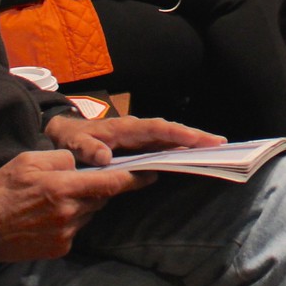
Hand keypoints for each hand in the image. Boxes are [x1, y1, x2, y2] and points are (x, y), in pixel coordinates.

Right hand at [0, 148, 150, 261]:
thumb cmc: (1, 190)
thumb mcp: (28, 160)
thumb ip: (61, 159)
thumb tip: (81, 163)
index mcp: (63, 188)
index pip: (110, 183)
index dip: (133, 179)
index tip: (152, 173)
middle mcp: (69, 213)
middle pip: (100, 197)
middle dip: (98, 187)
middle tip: (80, 180)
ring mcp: (66, 234)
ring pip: (89, 213)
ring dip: (82, 204)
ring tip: (55, 198)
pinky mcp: (60, 249)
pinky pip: (76, 228)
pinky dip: (71, 219)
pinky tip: (48, 216)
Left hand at [43, 114, 223, 166]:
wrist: (64, 133)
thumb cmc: (71, 138)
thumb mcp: (74, 144)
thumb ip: (88, 150)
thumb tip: (106, 158)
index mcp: (125, 127)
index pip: (156, 128)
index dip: (177, 134)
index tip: (197, 139)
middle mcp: (137, 129)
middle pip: (171, 131)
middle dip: (195, 136)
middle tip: (221, 143)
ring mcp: (140, 136)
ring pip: (170, 137)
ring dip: (192, 142)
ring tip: (216, 148)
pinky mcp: (140, 145)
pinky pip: (163, 145)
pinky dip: (179, 148)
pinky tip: (193, 156)